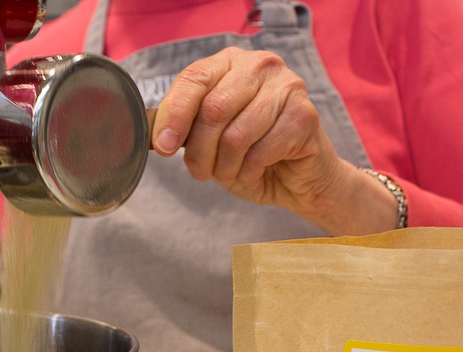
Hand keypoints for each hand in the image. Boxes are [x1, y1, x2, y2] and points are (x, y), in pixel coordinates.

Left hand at [151, 47, 398, 234]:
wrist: (296, 178)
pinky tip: (254, 172)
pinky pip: (261, 152)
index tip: (163, 147)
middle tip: (199, 172)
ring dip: (225, 167)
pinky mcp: (305, 115)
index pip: (194, 78)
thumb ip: (186, 128)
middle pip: (213, 110)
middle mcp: (260, 65)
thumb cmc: (249, 154)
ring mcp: (287, 87)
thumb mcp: (209, 139)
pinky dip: (249, 172)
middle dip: (200, 151)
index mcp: (230, 62)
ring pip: (236, 136)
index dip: (175, 116)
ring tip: (229, 174)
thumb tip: (157, 136)